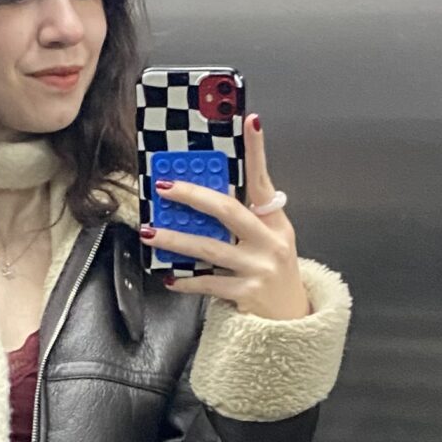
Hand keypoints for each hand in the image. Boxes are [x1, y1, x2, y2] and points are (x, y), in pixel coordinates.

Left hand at [141, 115, 310, 318]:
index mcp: (275, 222)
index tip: (250, 122)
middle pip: (229, 210)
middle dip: (193, 196)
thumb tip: (206, 194)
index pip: (264, 180)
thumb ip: (247, 218)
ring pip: (209, 248)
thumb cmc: (274, 272)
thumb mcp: (271, 239)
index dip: (257, 151)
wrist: (291, 319)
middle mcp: (270, 242)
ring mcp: (258, 268)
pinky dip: (185, 281)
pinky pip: (207, 283)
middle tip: (166, 187)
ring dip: (175, 240)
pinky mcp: (245, 292)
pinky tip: (169, 277)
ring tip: (150, 232)